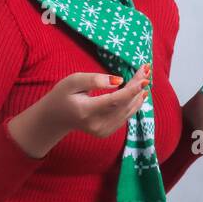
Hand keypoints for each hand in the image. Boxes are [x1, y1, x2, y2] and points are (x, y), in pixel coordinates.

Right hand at [8, 66, 149, 158]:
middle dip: (137, 86)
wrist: (56, 118)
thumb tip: (118, 81)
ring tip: (144, 76)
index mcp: (86, 111)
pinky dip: (133, 103)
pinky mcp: (107, 132)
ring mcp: (103, 131)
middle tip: (146, 70)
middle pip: (124, 104)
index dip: (131, 90)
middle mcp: (97, 124)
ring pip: (127, 110)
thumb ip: (94, 80)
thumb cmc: (63, 95)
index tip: (145, 78)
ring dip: (138, 94)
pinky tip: (139, 92)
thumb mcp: (73, 81)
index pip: (114, 100)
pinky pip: (125, 116)